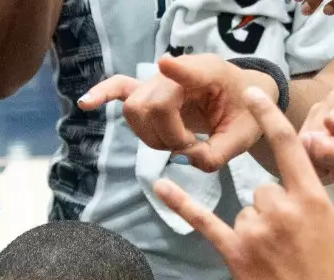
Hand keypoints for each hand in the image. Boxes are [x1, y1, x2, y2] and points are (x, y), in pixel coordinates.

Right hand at [80, 54, 272, 171]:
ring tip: (175, 142)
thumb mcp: (241, 139)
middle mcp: (179, 70)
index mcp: (210, 73)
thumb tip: (185, 160)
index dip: (175, 71)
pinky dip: (103, 95)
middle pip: (150, 105)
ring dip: (150, 136)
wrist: (245, 96)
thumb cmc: (247, 113)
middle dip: (163, 137)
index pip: (188, 71)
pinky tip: (86, 103)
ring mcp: (161, 79)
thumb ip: (215, 155)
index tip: (163, 64)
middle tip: (188, 147)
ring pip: (135, 110)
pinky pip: (120, 87)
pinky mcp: (150, 89)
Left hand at [154, 88, 333, 279]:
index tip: (252, 94)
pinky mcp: (236, 256)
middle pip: (263, 189)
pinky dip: (181, 204)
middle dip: (274, 209)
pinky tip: (159, 186)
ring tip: (279, 263)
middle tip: (294, 247)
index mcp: (313, 198)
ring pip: (245, 212)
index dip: (268, 117)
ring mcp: (256, 233)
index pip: (288, 145)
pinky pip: (205, 222)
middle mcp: (281, 210)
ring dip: (256, 229)